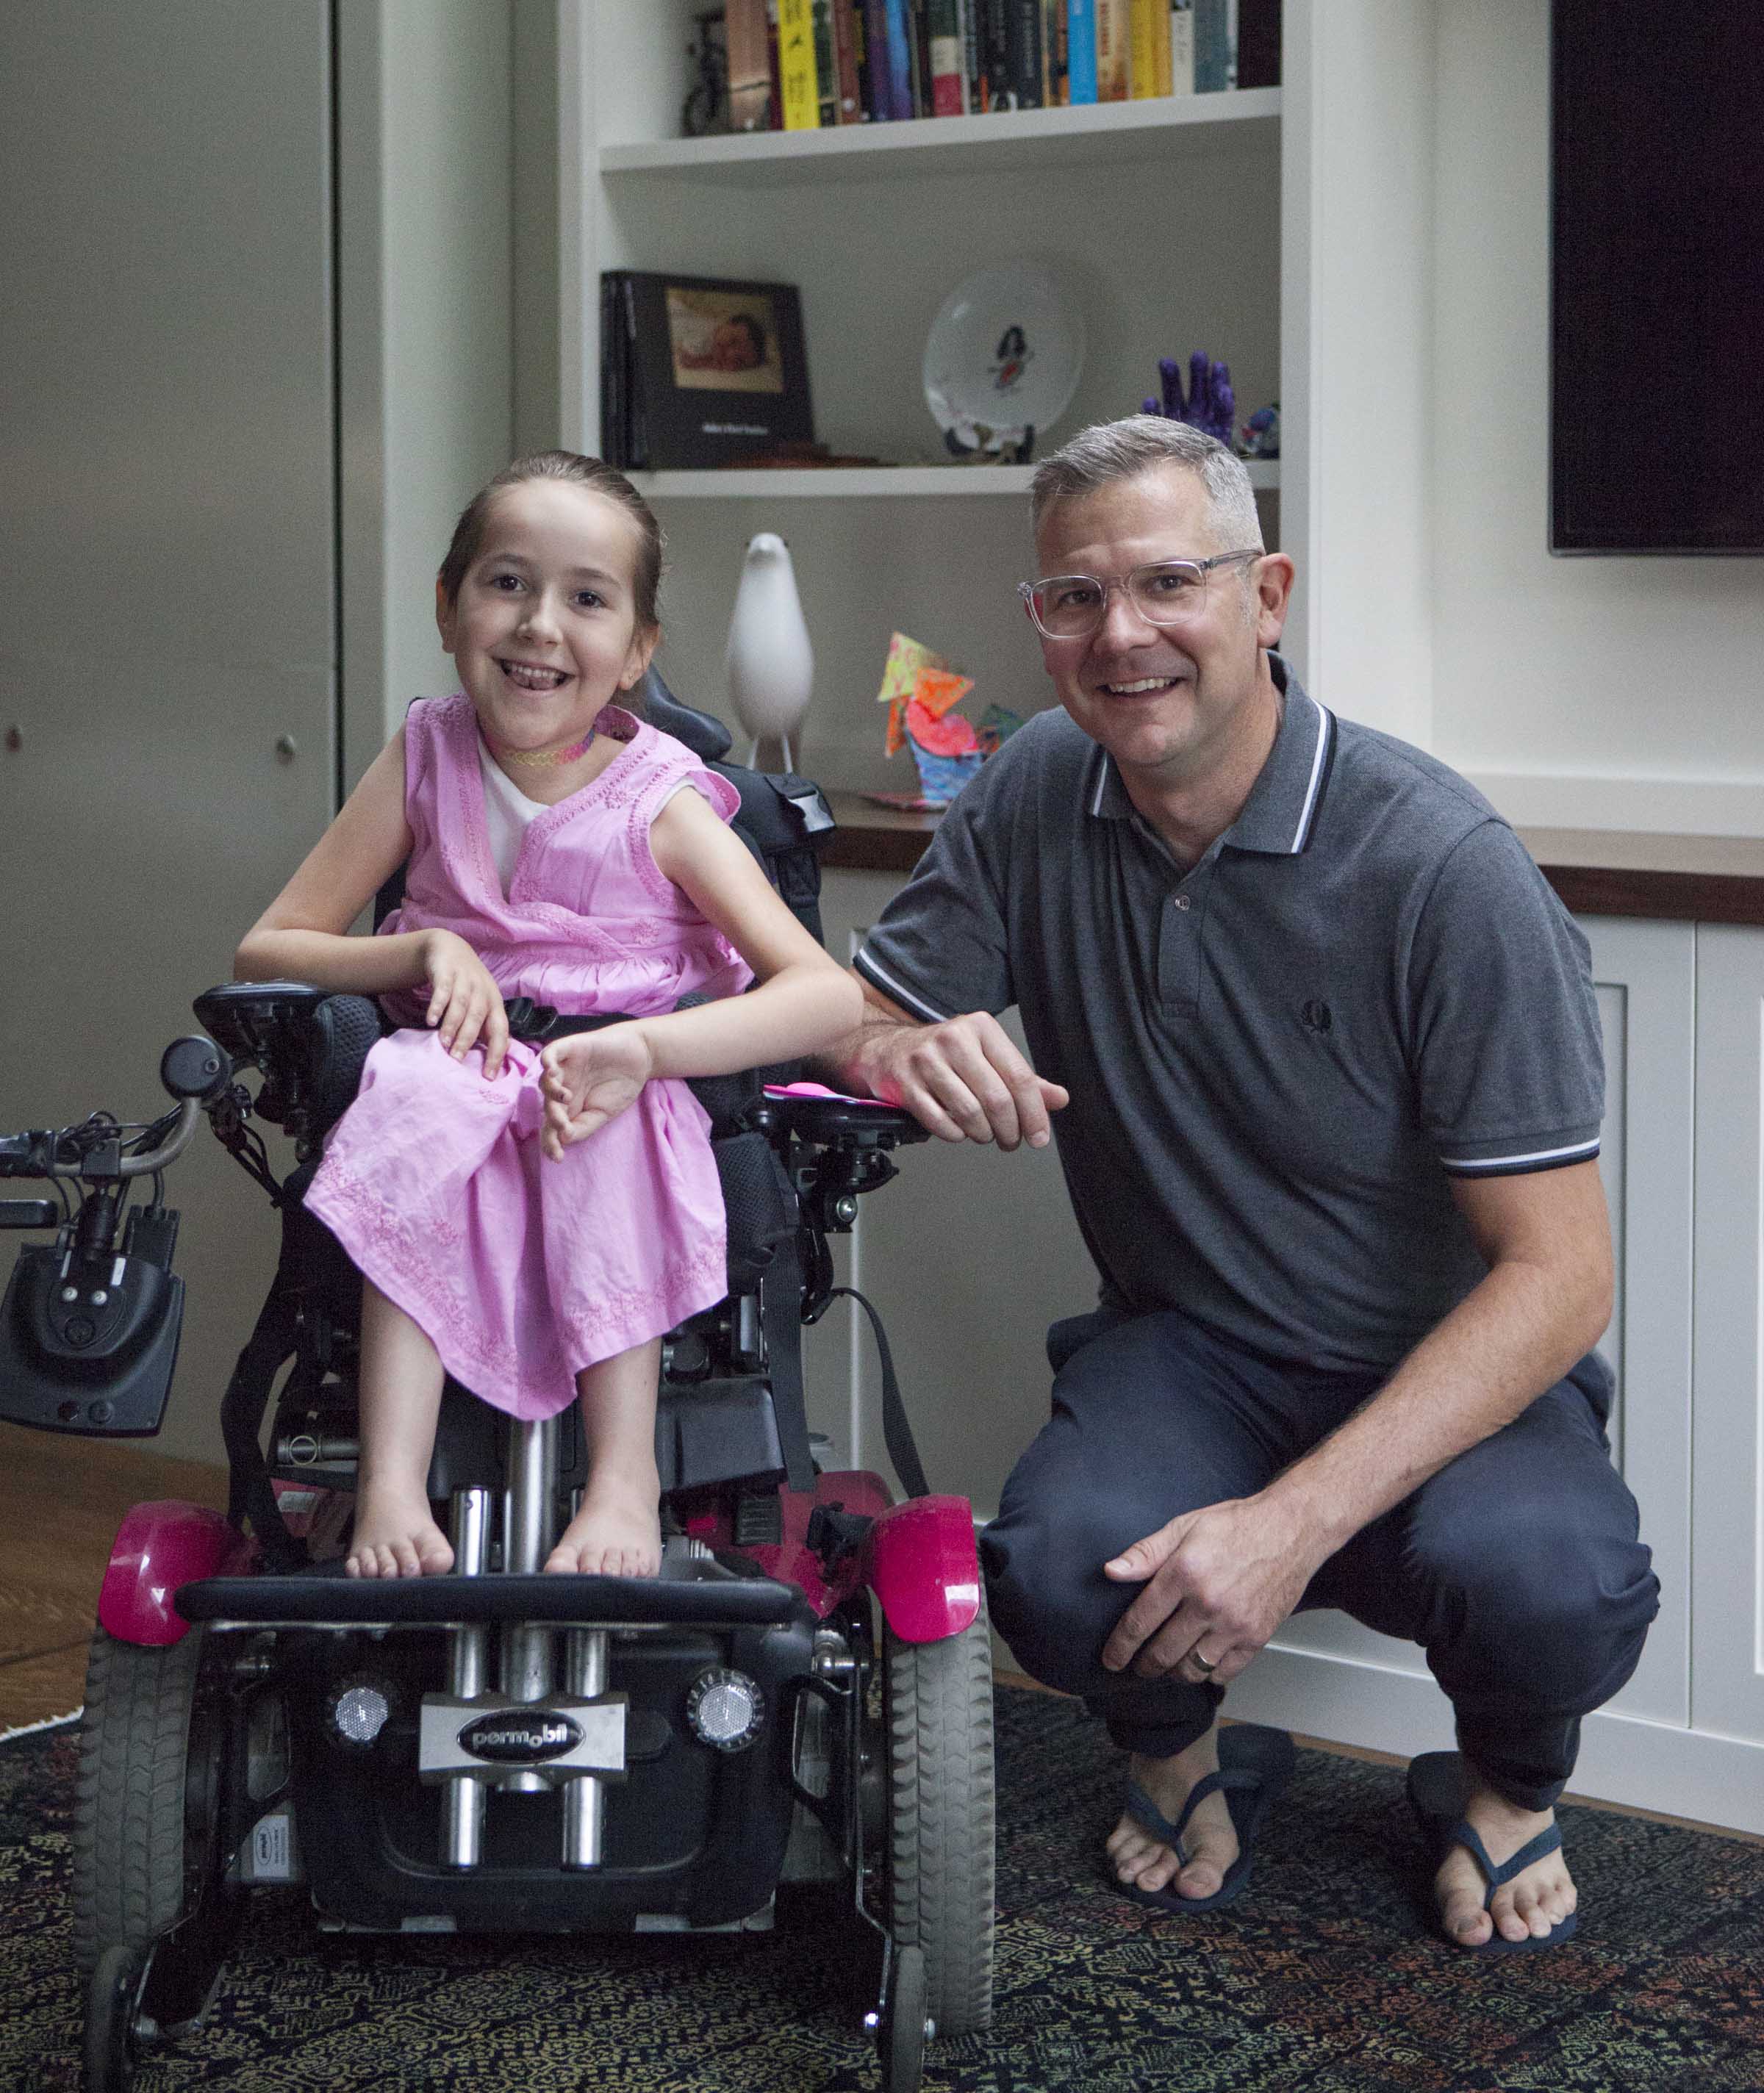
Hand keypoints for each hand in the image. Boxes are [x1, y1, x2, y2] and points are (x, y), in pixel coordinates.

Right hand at [421, 930, 508, 1078]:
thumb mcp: (481, 1005)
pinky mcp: (447, 972)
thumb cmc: (468, 986)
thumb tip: (492, 1059)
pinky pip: (443, 990)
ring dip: (452, 1025)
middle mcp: (483, 992)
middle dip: (468, 1040)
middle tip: (457, 1060)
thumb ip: (484, 1028)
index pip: (501, 1031)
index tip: (489, 1076)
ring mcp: (466, 980)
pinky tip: (430, 1020)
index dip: (497, 1053)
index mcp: (495, 1004)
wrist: (450, 948)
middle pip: (478, 1018)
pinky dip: (437, 1005)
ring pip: (461, 1005)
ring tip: (444, 1044)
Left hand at [539, 1026, 654, 1159]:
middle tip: (565, 1127)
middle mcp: (562, 1088)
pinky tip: (552, 1072)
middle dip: (553, 1119)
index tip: (558, 1158)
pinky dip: (547, 1062)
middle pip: (546, 1106)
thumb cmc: (621, 1085)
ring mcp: (563, 1069)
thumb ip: (584, 1126)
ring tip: (567, 1098)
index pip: (552, 1126)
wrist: (640, 1056)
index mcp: (568, 1107)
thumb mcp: (604, 1113)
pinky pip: (550, 1054)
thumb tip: (564, 1139)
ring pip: (545, 1082)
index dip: (550, 1142)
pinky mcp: (568, 1048)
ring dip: (551, 1092)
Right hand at [862, 1010, 1068, 1149]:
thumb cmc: (945, 1055)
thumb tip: (1058, 1099)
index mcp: (981, 1028)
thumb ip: (1022, 1079)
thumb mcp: (986, 1056)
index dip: (1034, 1113)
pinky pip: (940, 1122)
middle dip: (1009, 1130)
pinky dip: (955, 1135)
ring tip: (985, 1134)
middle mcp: (953, 1039)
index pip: (1019, 1077)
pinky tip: (959, 1131)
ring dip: (983, 1134)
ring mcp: (926, 1061)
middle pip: (996, 1098)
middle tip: (1010, 1141)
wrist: (887, 1050)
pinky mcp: (905, 1083)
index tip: (1039, 1136)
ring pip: (969, 1113)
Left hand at [1099, 1493, 1325, 1686]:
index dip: (1120, 1646)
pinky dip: (1207, 1674)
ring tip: (1166, 1667)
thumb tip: (1111, 1571)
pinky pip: (1223, 1673)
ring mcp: (1235, 1624)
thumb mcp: (1184, 1527)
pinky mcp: (1257, 1637)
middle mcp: (1208, 1603)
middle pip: (1163, 1653)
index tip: (1111, 1659)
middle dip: (1144, 1666)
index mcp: (1184, 1573)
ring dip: (1173, 1674)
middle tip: (1137, 1666)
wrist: (1290, 1530)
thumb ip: (1145, 1553)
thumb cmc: (1237, 1525)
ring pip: (1192, 1670)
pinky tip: (1199, 1662)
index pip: (1140, 1622)